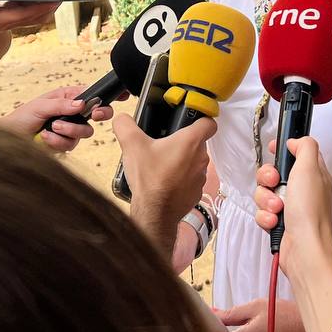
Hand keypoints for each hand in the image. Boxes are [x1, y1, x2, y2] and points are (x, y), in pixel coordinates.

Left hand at [2, 86, 112, 152]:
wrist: (9, 142)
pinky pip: (71, 145)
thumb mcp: (40, 106)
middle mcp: (71, 113)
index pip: (91, 94)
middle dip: (98, 114)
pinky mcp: (64, 144)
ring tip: (52, 128)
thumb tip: (82, 104)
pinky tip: (46, 138)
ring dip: (69, 131)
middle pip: (97, 113)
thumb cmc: (21, 118)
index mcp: (67, 98)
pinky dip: (58, 142)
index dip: (107, 95)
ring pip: (85, 132)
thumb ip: (61, 104)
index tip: (121, 95)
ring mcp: (69, 130)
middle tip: (94, 114)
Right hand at [113, 114, 214, 247]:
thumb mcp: (131, 145)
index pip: (209, 122)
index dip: (201, 119)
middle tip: (164, 144)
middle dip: (183, 142)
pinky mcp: (196, 192)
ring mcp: (201, 176)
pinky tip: (165, 181)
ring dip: (182, 161)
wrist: (155, 213)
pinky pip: (191, 179)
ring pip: (194, 161)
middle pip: (198, 142)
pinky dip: (181, 178)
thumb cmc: (149, 179)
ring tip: (161, 164)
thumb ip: (125, 125)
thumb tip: (121, 118)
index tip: (189, 121)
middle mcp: (201, 158)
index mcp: (191, 141)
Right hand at [253, 137, 331, 282]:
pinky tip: (275, 222)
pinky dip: (265, 217)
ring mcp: (290, 206)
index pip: (296, 153)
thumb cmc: (310, 212)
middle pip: (274, 172)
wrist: (304, 249)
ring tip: (277, 209)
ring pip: (264, 192)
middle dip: (267, 178)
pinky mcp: (279, 222)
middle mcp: (301, 189)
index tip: (274, 150)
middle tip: (274, 184)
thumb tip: (296, 141)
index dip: (283, 150)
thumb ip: (305, 147)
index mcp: (313, 175)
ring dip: (266, 200)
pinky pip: (262, 212)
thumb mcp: (310, 169)